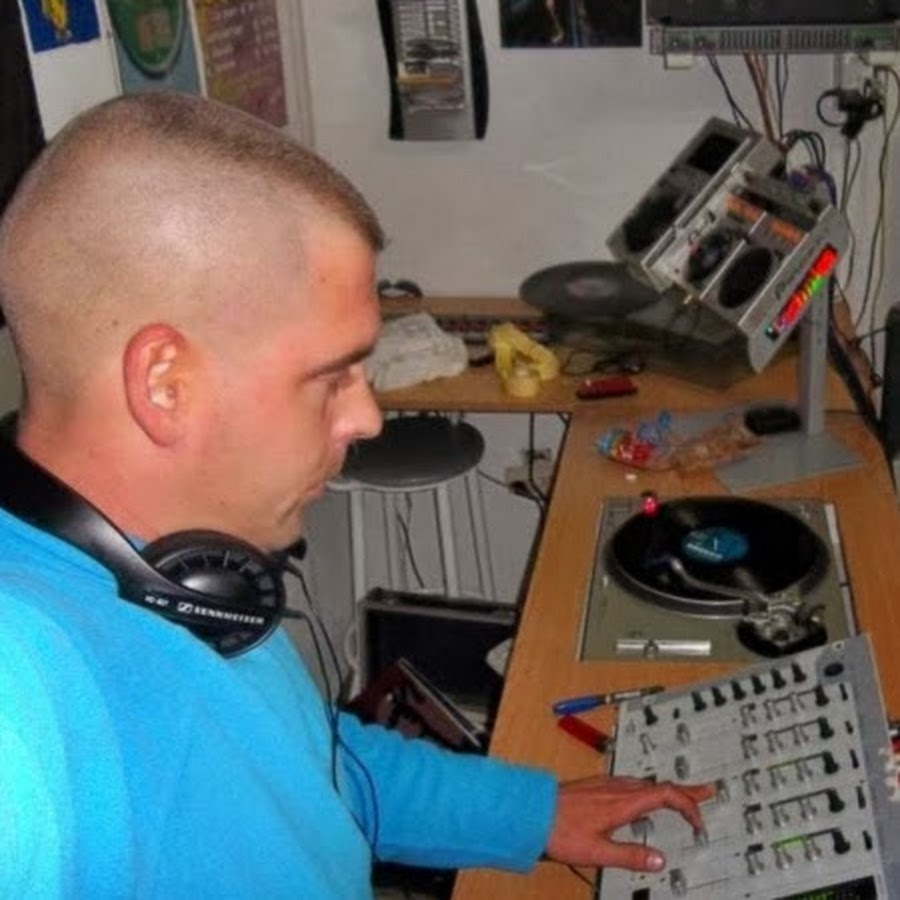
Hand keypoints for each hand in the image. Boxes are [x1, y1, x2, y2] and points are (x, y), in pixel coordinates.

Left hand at [544, 774, 714, 871]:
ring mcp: (605, 784)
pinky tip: (642, 797)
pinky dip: (647, 789)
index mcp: (622, 802)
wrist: (530, 813)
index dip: (688, 805)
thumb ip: (630, 856)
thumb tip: (660, 860)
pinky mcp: (595, 786)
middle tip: (707, 792)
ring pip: (644, 783)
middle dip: (685, 790)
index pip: (665, 794)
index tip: (699, 822)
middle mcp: (616, 788)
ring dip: (667, 789)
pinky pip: (630, 783)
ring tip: (681, 796)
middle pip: (658, 784)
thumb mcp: (598, 852)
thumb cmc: (560, 832)